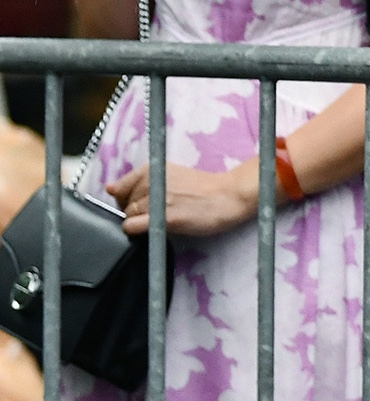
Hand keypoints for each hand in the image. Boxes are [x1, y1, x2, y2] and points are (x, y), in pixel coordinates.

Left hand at [107, 159, 258, 236]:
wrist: (229, 196)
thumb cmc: (204, 188)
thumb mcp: (171, 175)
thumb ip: (138, 180)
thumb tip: (109, 188)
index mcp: (152, 169)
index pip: (120, 188)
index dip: (130, 199)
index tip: (147, 202)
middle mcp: (151, 181)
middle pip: (123, 204)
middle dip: (135, 211)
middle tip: (159, 212)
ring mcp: (157, 200)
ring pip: (127, 216)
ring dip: (141, 221)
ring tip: (164, 218)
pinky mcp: (164, 218)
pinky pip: (132, 227)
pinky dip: (137, 231)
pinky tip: (155, 228)